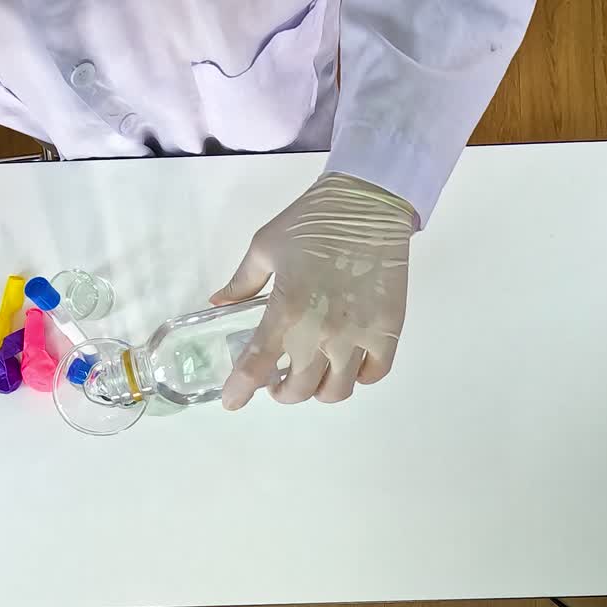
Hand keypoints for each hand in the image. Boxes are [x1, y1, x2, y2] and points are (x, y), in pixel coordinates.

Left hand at [211, 173, 415, 408]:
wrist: (368, 205)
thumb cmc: (312, 222)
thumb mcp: (264, 247)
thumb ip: (242, 282)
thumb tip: (218, 302)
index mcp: (286, 311)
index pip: (257, 367)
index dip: (240, 391)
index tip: (232, 401)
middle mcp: (322, 332)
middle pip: (299, 390)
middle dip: (282, 392)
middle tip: (278, 380)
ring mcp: (358, 335)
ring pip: (337, 390)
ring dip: (319, 390)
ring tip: (313, 375)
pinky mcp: (388, 330)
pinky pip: (374, 373)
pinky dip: (358, 376)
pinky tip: (348, 363)